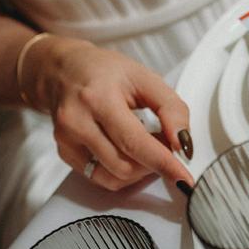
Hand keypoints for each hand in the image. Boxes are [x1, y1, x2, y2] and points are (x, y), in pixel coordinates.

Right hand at [20, 36, 195, 189]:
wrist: (64, 70)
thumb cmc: (106, 72)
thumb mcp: (146, 78)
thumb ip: (171, 108)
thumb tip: (183, 143)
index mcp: (98, 98)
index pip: (134, 142)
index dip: (163, 164)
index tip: (184, 179)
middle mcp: (77, 122)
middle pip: (124, 165)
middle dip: (154, 163)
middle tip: (166, 145)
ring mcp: (66, 141)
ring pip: (113, 177)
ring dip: (140, 170)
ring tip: (147, 146)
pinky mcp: (64, 153)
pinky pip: (100, 177)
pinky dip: (122, 171)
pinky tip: (128, 151)